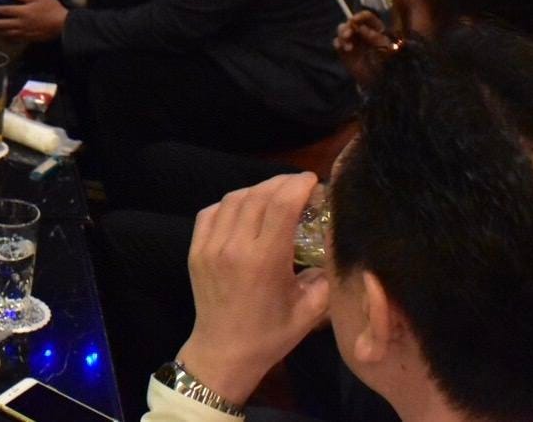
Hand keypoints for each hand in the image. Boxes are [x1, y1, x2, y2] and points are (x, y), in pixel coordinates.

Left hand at [0, 0, 67, 41]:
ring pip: (6, 34)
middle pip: (2, 24)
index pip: (4, 11)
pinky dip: (6, 39)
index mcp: (22, 11)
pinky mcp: (28, 38)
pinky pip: (14, 40)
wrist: (63, 24)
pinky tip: (3, 38)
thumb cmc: (51, 8)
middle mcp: (20, 23)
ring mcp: (24, 32)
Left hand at [177, 173, 329, 406]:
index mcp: (264, 261)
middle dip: (282, 183)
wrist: (223, 351)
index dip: (298, 186)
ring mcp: (210, 246)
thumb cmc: (271, 335)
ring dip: (256, 190)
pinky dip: (230, 204)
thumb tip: (336, 244)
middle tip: (299, 186)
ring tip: (275, 195)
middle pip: (258, 195)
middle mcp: (234, 247)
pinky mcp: (195, 249)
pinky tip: (245, 210)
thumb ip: (326, 277)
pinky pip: (211, 212)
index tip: (313, 181)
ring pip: (233, 199)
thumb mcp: (309, 312)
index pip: (281, 206)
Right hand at [333, 9, 397, 85]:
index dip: (360, 16)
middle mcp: (362, 32)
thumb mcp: (385, 49)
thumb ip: (373, 37)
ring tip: (347, 46)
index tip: (354, 21)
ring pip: (342, 30)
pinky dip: (338, 43)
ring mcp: (353, 41)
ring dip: (342, 35)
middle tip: (347, 35)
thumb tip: (360, 27)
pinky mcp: (344, 50)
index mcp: (375, 29)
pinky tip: (344, 49)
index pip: (367, 17)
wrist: (378, 81)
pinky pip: (337, 42)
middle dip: (347, 27)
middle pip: (351, 22)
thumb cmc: (386, 63)